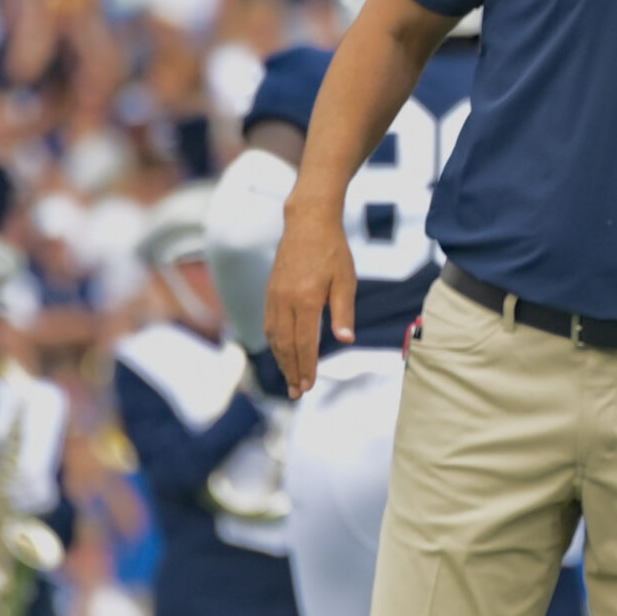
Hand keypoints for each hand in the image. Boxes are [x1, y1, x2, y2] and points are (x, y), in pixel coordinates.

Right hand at [265, 199, 354, 397]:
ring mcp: (274, 295)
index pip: (304, 343)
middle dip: (291, 371)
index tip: (308, 386)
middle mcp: (285, 300)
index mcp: (306, 299)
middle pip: (285, 345)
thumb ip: (344, 312)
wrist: (308, 222)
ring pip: (274, 336)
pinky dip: (275, 343)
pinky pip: (269, 323)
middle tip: (297, 393)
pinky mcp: (270, 290)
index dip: (306, 367)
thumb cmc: (333, 250)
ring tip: (290, 378)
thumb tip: (345, 340)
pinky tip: (282, 352)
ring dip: (281, 360)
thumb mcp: (346, 280)